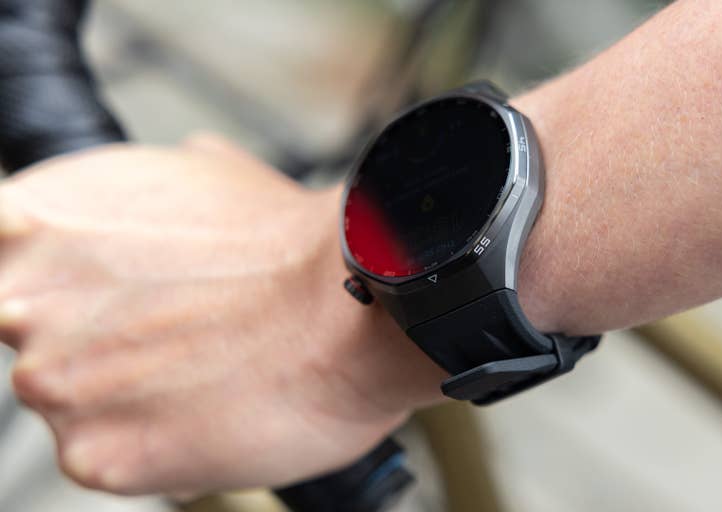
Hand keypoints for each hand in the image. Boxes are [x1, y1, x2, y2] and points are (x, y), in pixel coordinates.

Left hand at [0, 137, 445, 494]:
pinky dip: (156, 439)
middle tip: (172, 333)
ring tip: (205, 370)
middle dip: (96, 337)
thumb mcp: (202, 172)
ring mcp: (53, 385)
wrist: (352, 307)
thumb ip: (140, 194)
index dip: (48, 279)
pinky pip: (111, 453)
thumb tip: (157, 193)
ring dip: (129, 392)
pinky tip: (208, 407)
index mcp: (34, 223)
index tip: (86, 293)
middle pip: (34, 335)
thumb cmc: (291, 246)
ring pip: (74, 400)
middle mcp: (19, 305)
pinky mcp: (97, 456)